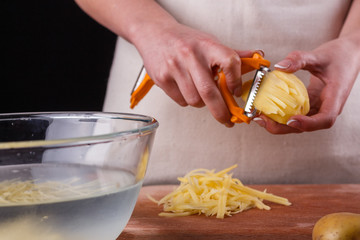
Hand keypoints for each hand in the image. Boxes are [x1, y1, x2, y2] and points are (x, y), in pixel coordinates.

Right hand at [133, 21, 256, 126]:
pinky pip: (181, 101)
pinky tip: (185, 89)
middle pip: (209, 92)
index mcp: (207, 45)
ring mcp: (174, 67)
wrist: (155, 33)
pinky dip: (187, 100)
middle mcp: (190, 55)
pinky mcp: (162, 78)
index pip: (230, 62)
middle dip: (220, 111)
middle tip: (227, 119)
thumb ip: (230, 54)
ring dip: (201, 103)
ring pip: (195, 100)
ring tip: (199, 92)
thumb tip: (256, 58)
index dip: (236, 81)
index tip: (236, 92)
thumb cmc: (184, 40)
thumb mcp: (209, 42)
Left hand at [253, 35, 359, 133]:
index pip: (325, 118)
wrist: (349, 54)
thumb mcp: (318, 54)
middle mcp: (327, 106)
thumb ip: (299, 59)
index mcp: (335, 97)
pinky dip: (281, 114)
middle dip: (283, 127)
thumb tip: (279, 66)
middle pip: (307, 126)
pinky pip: (296, 113)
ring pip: (299, 122)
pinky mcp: (311, 104)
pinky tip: (266, 109)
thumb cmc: (339, 55)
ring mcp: (319, 107)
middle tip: (261, 120)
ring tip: (259, 117)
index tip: (291, 120)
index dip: (308, 123)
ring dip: (279, 123)